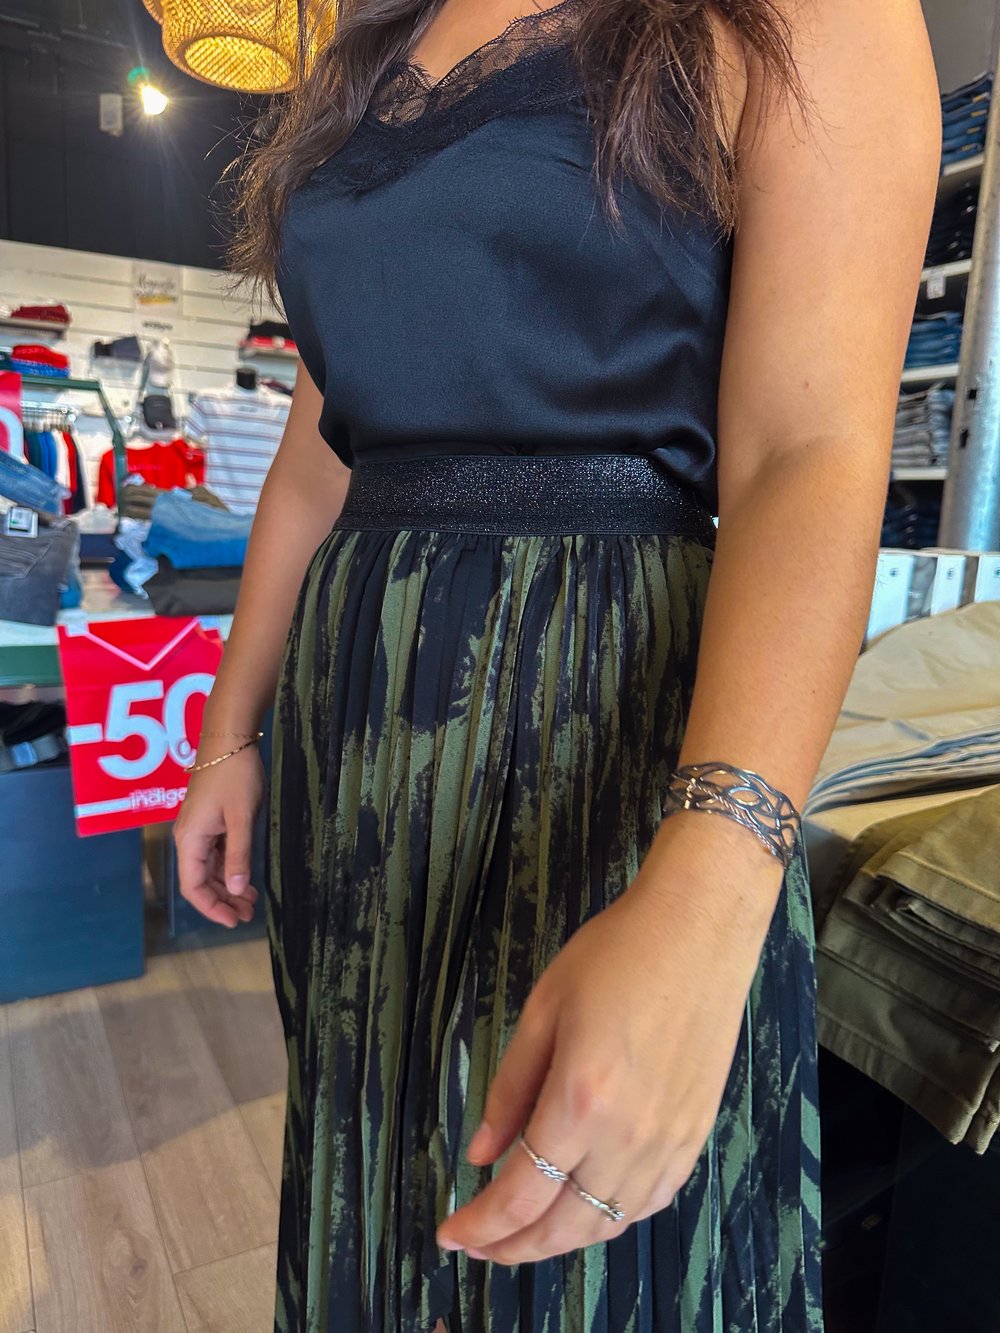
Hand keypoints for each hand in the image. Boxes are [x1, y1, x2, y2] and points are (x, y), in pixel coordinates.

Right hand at [173, 745, 265, 927]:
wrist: (229, 740)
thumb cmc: (235, 776)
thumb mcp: (242, 818)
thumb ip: (238, 855)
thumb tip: (236, 889)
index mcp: (190, 840)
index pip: (193, 887)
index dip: (211, 908)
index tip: (233, 921)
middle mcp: (189, 838)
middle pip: (200, 881)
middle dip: (222, 901)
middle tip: (248, 915)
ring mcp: (198, 830)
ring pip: (208, 869)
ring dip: (227, 887)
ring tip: (249, 903)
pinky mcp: (209, 822)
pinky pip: (215, 854)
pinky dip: (229, 869)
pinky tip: (245, 878)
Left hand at [435, 812, 785, 1263]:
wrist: (698, 930)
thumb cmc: (617, 954)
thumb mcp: (543, 1010)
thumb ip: (509, 1090)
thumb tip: (480, 1154)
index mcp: (580, 1101)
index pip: (520, 1196)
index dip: (480, 1226)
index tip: (449, 1235)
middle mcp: (627, 1136)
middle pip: (563, 1226)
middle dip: (512, 1248)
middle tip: (478, 1246)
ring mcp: (669, 1142)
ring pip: (607, 1224)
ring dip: (559, 1242)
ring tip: (522, 1236)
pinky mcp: (695, 1135)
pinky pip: (647, 1204)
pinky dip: (609, 1219)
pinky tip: (585, 1208)